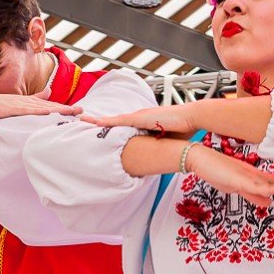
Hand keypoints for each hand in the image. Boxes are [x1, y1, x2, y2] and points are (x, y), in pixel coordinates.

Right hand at [0, 91, 81, 125]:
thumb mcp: (12, 107)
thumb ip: (28, 104)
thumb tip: (44, 98)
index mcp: (26, 104)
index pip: (49, 107)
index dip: (64, 109)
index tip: (79, 112)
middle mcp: (24, 102)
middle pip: (49, 106)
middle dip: (66, 109)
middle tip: (83, 112)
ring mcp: (17, 104)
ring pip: (41, 108)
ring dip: (57, 110)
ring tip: (72, 113)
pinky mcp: (9, 108)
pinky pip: (26, 110)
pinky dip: (38, 112)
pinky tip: (49, 113)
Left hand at [84, 102, 207, 135]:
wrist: (191, 118)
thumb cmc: (184, 129)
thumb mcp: (168, 141)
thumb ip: (161, 146)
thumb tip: (160, 157)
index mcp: (145, 122)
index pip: (124, 125)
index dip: (111, 126)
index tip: (100, 129)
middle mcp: (139, 116)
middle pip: (115, 120)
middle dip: (99, 121)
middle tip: (84, 121)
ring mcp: (138, 116)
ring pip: (112, 119)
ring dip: (97, 120)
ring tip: (82, 120)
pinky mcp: (139, 118)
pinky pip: (117, 120)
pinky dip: (104, 121)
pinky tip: (93, 122)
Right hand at [189, 145, 273, 211]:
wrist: (200, 158)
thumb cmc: (216, 171)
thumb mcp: (237, 188)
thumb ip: (253, 196)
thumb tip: (268, 204)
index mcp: (255, 177)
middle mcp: (254, 175)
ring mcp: (248, 176)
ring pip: (273, 183)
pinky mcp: (241, 179)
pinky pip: (260, 185)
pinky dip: (273, 186)